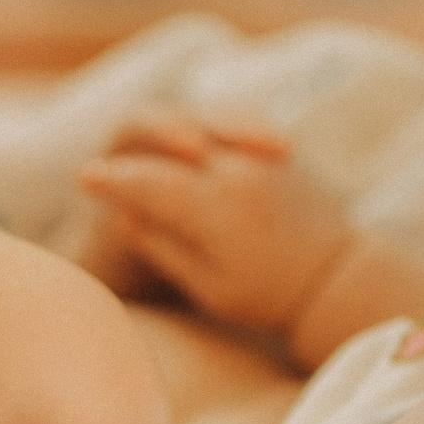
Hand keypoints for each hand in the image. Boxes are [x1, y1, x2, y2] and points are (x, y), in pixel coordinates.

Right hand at [75, 113, 353, 338]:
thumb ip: (165, 246)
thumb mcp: (208, 287)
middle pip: (171, 144)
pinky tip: (212, 143)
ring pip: (207, 125)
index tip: (84, 179)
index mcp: (210, 207)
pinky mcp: (280, 155)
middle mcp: (233, 172)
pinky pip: (241, 126)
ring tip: (174, 147)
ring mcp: (258, 158)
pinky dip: (220, 128)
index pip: (145, 180)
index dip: (110, 179)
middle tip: (115, 160)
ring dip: (183, 129)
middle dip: (138, 150)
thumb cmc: (267, 298)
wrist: (338, 283)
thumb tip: (128, 214)